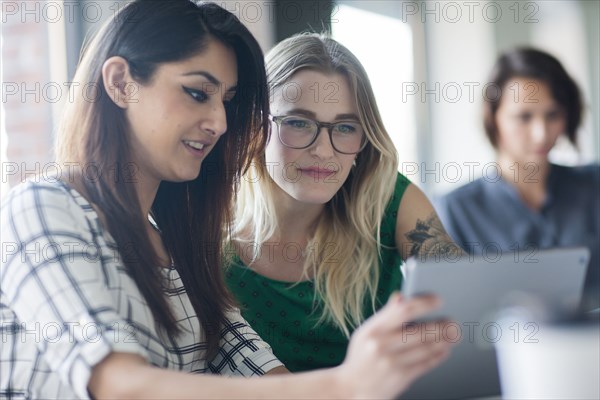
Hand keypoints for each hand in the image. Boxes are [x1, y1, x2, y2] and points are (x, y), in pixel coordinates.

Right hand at [336, 293, 455, 398]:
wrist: (351, 388)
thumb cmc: (362, 356)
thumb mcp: (366, 331)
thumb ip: (385, 315)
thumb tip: (401, 296)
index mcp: (373, 329)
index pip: (404, 310)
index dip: (425, 303)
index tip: (438, 300)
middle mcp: (382, 345)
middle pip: (420, 331)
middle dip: (441, 326)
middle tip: (453, 322)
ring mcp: (391, 363)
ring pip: (426, 349)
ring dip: (444, 341)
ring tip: (453, 335)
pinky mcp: (400, 378)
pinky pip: (425, 365)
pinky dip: (438, 356)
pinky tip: (444, 350)